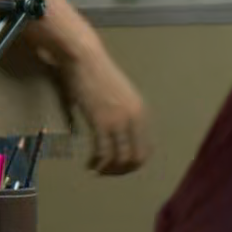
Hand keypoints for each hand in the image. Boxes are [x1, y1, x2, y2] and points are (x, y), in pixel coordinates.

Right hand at [57, 50, 150, 174]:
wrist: (85, 59)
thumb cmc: (98, 73)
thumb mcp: (120, 96)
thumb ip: (124, 114)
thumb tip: (118, 135)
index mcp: (142, 112)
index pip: (146, 149)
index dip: (133, 164)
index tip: (118, 166)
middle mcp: (135, 119)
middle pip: (136, 158)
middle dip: (122, 171)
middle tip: (107, 172)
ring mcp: (119, 121)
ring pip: (120, 159)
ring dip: (109, 170)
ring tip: (97, 171)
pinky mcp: (100, 122)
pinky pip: (102, 152)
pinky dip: (96, 163)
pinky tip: (89, 165)